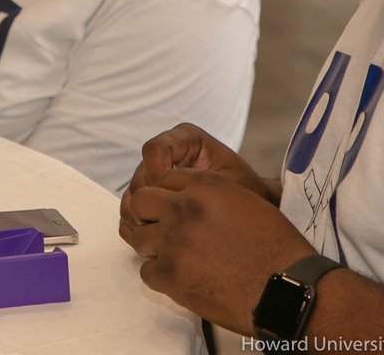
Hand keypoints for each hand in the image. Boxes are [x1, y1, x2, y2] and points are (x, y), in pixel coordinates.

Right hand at [120, 124, 272, 237]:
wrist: (253, 214)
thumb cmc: (248, 195)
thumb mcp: (232, 185)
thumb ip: (201, 185)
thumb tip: (163, 193)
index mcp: (186, 140)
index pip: (155, 150)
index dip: (158, 174)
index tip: (175, 197)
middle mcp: (166, 155)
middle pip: (139, 177)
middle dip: (150, 204)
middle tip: (168, 226)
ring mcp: (153, 178)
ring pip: (131, 198)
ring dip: (143, 220)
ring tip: (167, 239)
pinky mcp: (149, 199)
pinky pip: (130, 213)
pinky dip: (139, 230)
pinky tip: (160, 244)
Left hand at [127, 168, 314, 332]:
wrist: (286, 288)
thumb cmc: (275, 246)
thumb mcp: (245, 202)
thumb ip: (209, 196)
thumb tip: (184, 198)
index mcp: (205, 185)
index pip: (164, 178)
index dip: (167, 195)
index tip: (173, 210)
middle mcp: (184, 207)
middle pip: (142, 201)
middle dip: (149, 215)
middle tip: (163, 231)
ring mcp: (174, 241)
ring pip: (139, 237)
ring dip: (154, 247)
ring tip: (176, 257)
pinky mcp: (170, 274)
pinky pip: (146, 271)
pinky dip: (161, 276)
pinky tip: (182, 278)